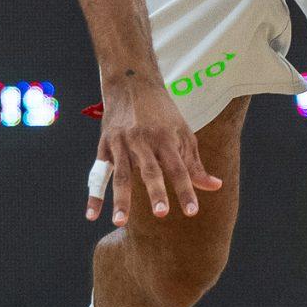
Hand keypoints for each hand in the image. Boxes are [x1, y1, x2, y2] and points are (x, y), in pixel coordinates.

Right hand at [88, 77, 223, 226]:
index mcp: (166, 138)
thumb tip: (215, 186)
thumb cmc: (162, 113)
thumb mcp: (183, 133)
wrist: (131, 83)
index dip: (186, 190)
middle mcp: (143, 140)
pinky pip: (99, 174)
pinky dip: (94, 195)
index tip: (192, 212)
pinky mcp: (104, 145)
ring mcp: (121, 143)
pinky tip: (92, 215)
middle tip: (161, 214)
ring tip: (120, 222)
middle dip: (155, 191)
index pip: (179, 169)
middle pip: (150, 170)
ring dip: (120, 199)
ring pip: (121, 174)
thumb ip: (195, 164)